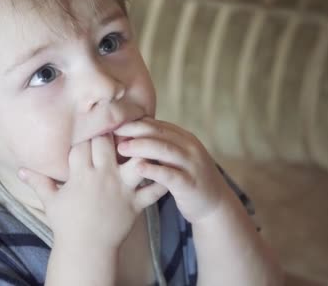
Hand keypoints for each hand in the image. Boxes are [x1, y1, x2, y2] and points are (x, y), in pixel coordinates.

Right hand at [17, 134, 167, 249]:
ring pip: (136, 162)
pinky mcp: (136, 204)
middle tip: (118, 123)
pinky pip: (154, 190)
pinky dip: (162, 180)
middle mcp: (102, 177)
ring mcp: (121, 190)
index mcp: (81, 174)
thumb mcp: (50, 201)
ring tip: (146, 139)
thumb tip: (19, 169)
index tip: (92, 123)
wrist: (85, 250)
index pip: (84, 142)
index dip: (88, 131)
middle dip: (112, 131)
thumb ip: (38, 182)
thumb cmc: (66, 224)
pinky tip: (168, 168)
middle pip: (108, 142)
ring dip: (143, 150)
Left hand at [114, 117, 229, 222]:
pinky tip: (138, 168)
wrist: (215, 205)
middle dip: (134, 130)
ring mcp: (192, 165)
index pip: (157, 124)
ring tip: (121, 148)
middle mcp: (190, 147)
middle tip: (112, 131)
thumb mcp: (176, 158)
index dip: (134, 122)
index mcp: (184, 138)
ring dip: (141, 146)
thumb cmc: (187, 179)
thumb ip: (160, 146)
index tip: (113, 123)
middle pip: (159, 133)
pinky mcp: (190, 184)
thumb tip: (128, 135)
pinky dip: (154, 170)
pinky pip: (170, 174)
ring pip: (165, 150)